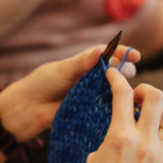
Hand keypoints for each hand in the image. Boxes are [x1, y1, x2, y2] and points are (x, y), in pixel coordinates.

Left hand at [0, 44, 140, 142]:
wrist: (27, 109)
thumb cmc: (42, 84)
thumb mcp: (62, 70)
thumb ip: (82, 62)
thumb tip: (101, 51)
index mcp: (85, 63)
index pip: (109, 54)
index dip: (123, 53)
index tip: (135, 55)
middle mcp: (91, 78)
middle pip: (116, 72)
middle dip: (124, 71)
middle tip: (126, 74)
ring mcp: (92, 95)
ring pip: (114, 90)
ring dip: (121, 90)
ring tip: (124, 92)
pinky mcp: (90, 112)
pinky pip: (106, 108)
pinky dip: (115, 107)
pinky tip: (121, 109)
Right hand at [61, 68, 162, 162]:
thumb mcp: (95, 157)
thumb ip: (113, 134)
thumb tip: (123, 121)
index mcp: (119, 137)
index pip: (123, 94)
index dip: (117, 78)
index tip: (113, 74)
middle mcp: (144, 144)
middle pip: (155, 96)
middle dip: (143, 90)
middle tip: (135, 98)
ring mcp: (162, 158)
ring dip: (158, 112)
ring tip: (146, 121)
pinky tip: (151, 147)